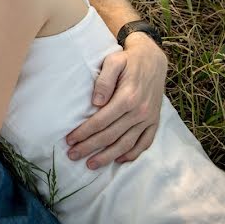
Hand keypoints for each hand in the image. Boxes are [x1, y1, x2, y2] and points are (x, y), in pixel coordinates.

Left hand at [65, 33, 167, 168]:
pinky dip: (132, 154)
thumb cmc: (128, 59)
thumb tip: (95, 102)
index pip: (100, 121)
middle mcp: (139, 111)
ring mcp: (148, 119)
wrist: (154, 59)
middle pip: (110, 136)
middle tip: (73, 155)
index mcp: (127, 97)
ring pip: (126, 144)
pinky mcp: (155, 121)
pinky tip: (119, 160)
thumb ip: (104, 81)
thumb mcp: (114, 61)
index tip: (69, 140)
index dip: (84, 132)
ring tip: (91, 164)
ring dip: (107, 156)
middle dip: (90, 147)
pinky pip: (145, 143)